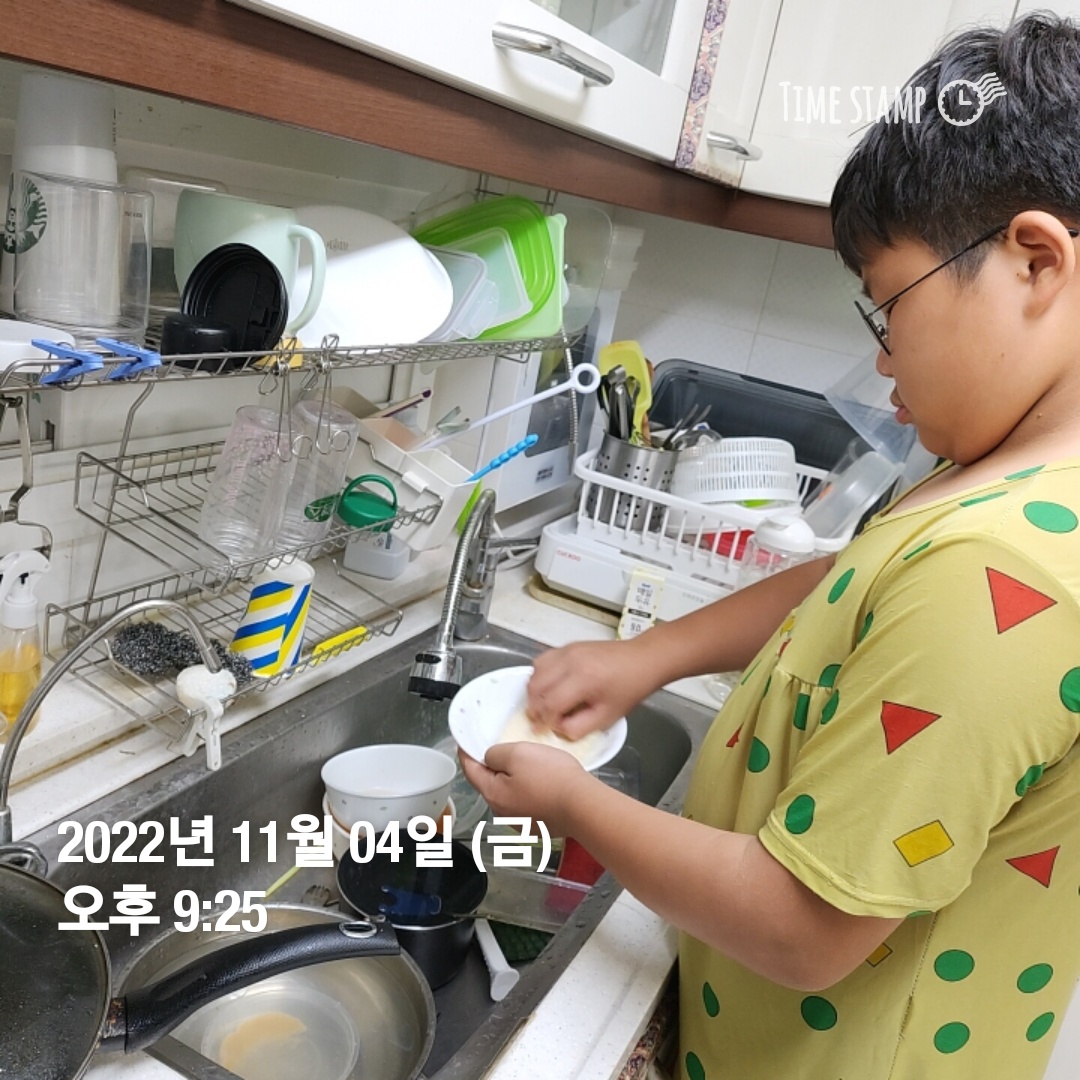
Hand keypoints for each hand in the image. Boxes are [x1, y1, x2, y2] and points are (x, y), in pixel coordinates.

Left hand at [459, 742, 594, 838]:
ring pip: (509, 794)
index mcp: (492, 794)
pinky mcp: (538, 826)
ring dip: (512, 780)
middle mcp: (502, 813)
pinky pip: (526, 803)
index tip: (464, 742)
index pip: (470, 770)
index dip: (466, 753)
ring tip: (529, 765)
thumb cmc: (551, 777)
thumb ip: (496, 754)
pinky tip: (543, 783)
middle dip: (493, 766)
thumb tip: (490, 759)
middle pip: (490, 783)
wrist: (583, 806)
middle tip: (503, 749)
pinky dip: (528, 791)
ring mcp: (520, 822)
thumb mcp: (518, 753)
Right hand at [526, 639, 657, 738]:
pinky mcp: (568, 646)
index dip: (543, 721)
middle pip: (536, 686)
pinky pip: (543, 661)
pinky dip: (540, 676)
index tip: (541, 731)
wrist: (643, 659)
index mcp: (583, 680)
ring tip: (544, 704)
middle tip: (540, 720)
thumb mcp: (607, 716)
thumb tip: (556, 728)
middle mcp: (570, 661)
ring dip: (535, 691)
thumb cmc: (629, 689)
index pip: (550, 704)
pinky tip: (550, 686)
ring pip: (535, 672)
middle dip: (534, 707)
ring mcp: (567, 650)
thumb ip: (578, 727)